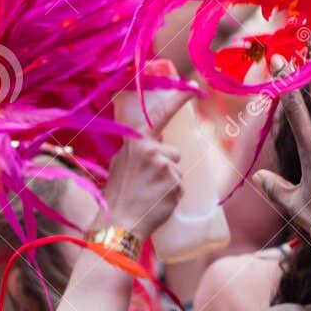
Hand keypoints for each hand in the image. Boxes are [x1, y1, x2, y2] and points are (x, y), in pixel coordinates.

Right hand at [103, 92, 186, 238]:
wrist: (118, 222)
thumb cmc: (118, 195)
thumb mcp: (121, 164)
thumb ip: (139, 151)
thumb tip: (157, 147)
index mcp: (135, 141)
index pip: (160, 114)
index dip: (177, 99)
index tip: (191, 88)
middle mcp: (150, 149)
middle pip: (173, 153)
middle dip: (166, 167)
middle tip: (147, 185)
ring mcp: (164, 165)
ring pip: (177, 172)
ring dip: (169, 183)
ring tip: (150, 195)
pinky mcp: (175, 182)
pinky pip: (181, 187)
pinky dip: (172, 196)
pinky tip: (157, 202)